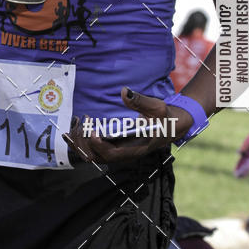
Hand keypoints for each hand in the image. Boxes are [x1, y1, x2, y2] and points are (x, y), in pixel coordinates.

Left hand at [63, 86, 193, 163]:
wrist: (170, 126)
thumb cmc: (164, 118)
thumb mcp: (157, 108)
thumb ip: (140, 101)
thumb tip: (124, 91)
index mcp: (136, 148)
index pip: (113, 154)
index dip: (99, 145)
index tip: (92, 131)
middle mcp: (124, 154)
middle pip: (97, 157)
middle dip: (85, 142)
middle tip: (84, 121)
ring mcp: (117, 152)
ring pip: (92, 155)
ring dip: (81, 142)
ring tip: (79, 122)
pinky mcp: (113, 147)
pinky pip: (93, 149)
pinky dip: (83, 141)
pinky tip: (77, 127)